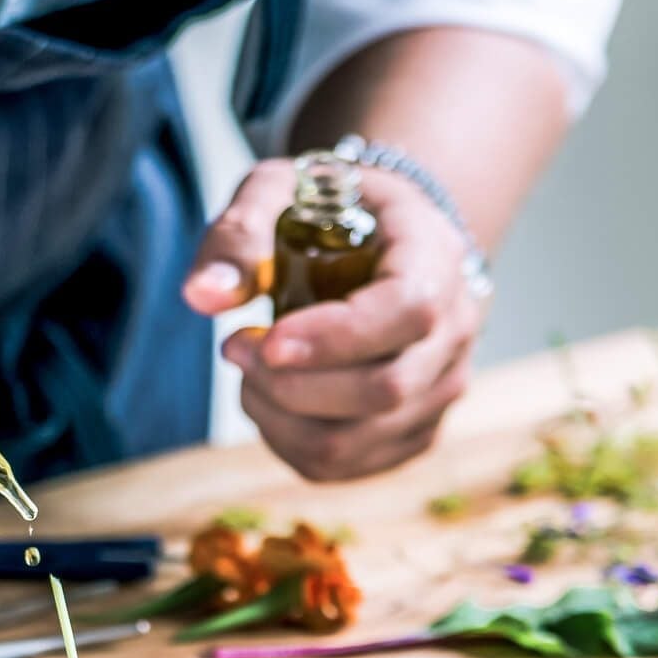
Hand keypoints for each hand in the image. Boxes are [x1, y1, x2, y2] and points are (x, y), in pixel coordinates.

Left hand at [183, 158, 480, 481]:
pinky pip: (345, 465)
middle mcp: (456, 329)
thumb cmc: (327, 211)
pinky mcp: (412, 431)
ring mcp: (440, 387)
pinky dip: (287, 442)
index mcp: (436, 256)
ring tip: (249, 371)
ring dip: (278, 417)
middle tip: (235, 346)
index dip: (334, 338)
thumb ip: (239, 235)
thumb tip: (202, 297)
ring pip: (357, 440)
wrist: (380, 239)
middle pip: (385, 390)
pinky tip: (269, 399)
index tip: (265, 340)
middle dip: (289, 384)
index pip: (408, 311)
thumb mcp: (278, 192)